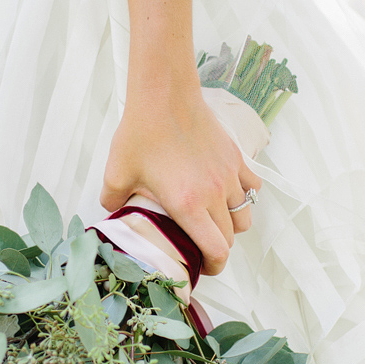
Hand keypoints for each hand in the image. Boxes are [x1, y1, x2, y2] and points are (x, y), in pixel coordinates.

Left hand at [100, 88, 261, 275]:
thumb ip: (112, 201)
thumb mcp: (116, 173)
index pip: (216, 251)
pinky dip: (244, 197)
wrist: (164, 95)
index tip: (200, 268)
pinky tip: (227, 194)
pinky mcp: (236, 158)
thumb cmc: (140, 133)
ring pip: (245, 215)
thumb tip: (112, 213)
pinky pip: (252, 188)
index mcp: (187, 206)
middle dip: (218, 249)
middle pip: (231, 238)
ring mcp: (229, 176)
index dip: (212, 267)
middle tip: (201, 248)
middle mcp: (214, 194)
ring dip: (232, 226)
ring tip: (214, 222)